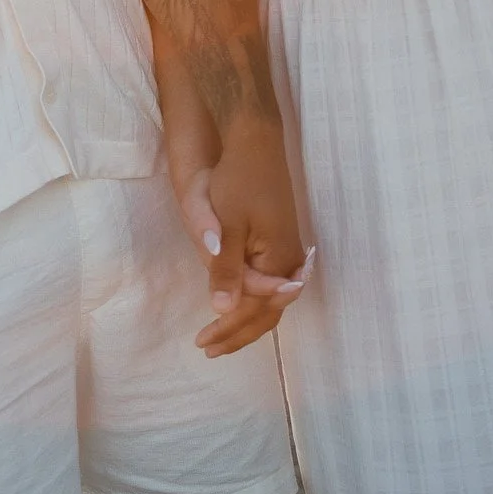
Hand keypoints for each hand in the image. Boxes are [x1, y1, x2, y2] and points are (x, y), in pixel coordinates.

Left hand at [194, 122, 311, 358]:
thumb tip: (221, 311)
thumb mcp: (227, 226)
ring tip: (220, 339)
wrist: (256, 144)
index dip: (228, 328)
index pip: (253, 309)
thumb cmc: (238, 180)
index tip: (202, 342)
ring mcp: (290, 254)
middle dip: (237, 333)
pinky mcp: (283, 245)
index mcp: (279, 261)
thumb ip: (225, 269)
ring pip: (270, 302)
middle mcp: (291, 263)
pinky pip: (270, 286)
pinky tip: (238, 307)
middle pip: (266, 312)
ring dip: (245, 322)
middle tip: (208, 349)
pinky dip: (253, 303)